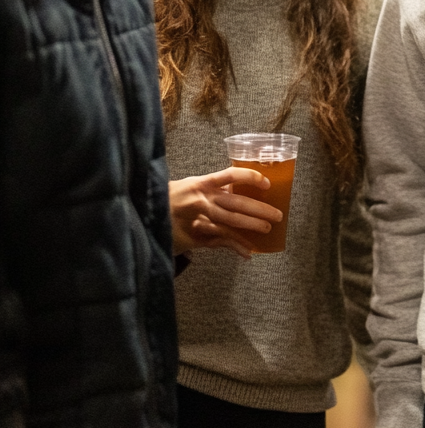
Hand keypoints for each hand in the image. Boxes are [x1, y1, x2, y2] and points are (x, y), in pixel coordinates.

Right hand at [168, 168, 282, 257]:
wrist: (144, 214)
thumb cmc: (172, 198)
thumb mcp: (190, 186)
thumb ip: (212, 188)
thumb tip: (241, 189)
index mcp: (202, 183)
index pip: (230, 176)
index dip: (250, 178)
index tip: (267, 183)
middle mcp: (201, 199)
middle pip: (236, 203)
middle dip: (259, 210)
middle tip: (277, 215)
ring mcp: (197, 219)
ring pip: (229, 223)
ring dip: (250, 227)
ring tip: (267, 230)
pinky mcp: (193, 237)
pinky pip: (219, 242)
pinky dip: (235, 247)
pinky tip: (248, 252)